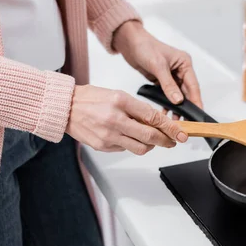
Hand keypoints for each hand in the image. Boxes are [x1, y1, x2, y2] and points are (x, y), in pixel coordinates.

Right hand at [66, 85, 187, 154]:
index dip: (170, 128)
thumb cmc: (90, 99)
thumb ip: (137, 109)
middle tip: (173, 141)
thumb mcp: (117, 95)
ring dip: (150, 145)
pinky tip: (127, 137)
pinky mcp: (103, 146)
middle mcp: (115, 119)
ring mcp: (108, 135)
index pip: (153, 117)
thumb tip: (157, 122)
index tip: (180, 133)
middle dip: (166, 140)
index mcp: (121, 102)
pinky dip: (131, 145)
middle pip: (150, 136)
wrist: (65, 108)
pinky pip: (125, 149)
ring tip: (150, 139)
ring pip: (140, 148)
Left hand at [113, 21, 202, 116]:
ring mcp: (172, 76)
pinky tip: (164, 114)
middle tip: (187, 122)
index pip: (193, 86)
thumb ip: (168, 84)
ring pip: (177, 96)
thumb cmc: (144, 47)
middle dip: (186, 108)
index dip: (196, 101)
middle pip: (187, 93)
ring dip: (176, 108)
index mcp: (185, 63)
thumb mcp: (158, 66)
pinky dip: (166, 105)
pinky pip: (167, 96)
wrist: (129, 43)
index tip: (198, 114)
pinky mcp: (162, 81)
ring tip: (174, 122)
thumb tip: (178, 100)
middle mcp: (180, 70)